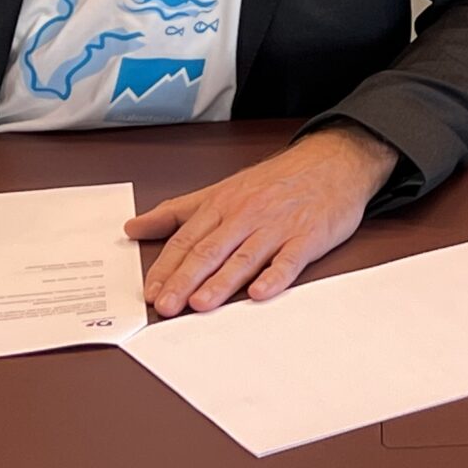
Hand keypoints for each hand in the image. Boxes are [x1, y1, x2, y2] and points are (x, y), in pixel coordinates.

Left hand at [128, 123, 398, 316]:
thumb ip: (178, 212)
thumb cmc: (277, 181)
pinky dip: (275, 276)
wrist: (334, 161)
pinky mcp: (308, 237)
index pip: (187, 239)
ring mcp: (277, 226)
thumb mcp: (222, 189)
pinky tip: (261, 292)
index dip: (167, 267)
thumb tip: (133, 227)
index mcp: (223, 204)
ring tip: (201, 304)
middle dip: (186, 279)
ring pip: (245, 256)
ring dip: (223, 281)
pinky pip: (289, 259)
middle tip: (167, 306)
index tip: (151, 292)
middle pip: (211, 250)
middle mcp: (246, 215)